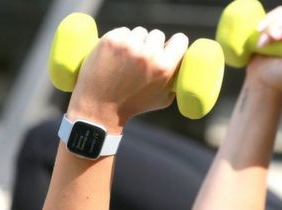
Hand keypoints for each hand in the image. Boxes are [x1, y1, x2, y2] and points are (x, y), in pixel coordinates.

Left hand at [67, 27, 188, 132]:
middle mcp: (148, 54)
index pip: (180, 39)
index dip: (174, 43)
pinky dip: (120, 40)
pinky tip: (115, 56)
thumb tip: (182, 63)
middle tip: (141, 60)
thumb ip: (174, 79)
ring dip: (135, 42)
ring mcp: (128, 45)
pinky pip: (122, 31)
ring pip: (139, 32)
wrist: (99, 107)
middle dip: (151, 45)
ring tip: (126, 61)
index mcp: (164, 67)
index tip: (168, 47)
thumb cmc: (132, 105)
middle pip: (158, 35)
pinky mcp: (111, 40)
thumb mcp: (162, 99)